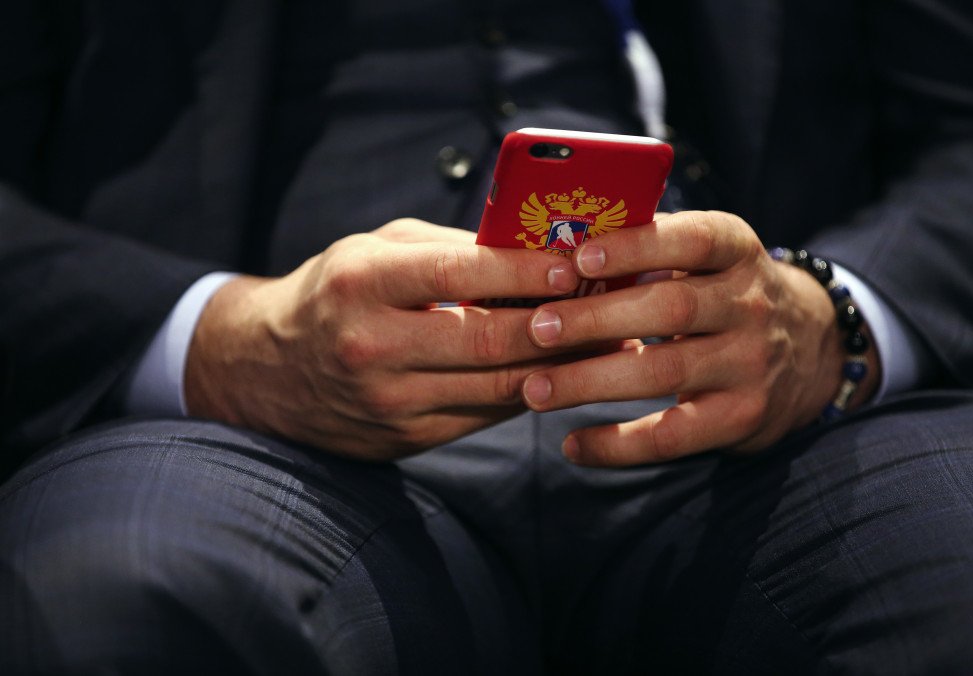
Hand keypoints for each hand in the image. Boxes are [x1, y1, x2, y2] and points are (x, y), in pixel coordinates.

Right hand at [184, 219, 580, 460]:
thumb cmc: (335, 292)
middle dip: (563, 325)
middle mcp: (372, 346)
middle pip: (492, 341)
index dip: (527, 271)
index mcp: (363, 283)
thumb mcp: (377, 250)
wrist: (266, 370)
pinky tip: (560, 372)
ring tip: (607, 342)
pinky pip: (484, 416)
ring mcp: (387, 402)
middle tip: (614, 309)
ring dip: (561, 366)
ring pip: (497, 388)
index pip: (461, 274)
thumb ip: (452, 248)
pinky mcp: (403, 439)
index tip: (577, 265)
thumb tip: (538, 250)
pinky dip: (528, 392)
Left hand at [520, 211, 881, 465]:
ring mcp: (750, 364)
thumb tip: (557, 252)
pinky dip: (617, 445)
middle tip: (536, 329)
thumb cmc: (723, 293)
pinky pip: (673, 436)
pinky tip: (571, 445)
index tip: (580, 257)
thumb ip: (651, 250)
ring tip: (534, 390)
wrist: (809, 352)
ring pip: (663, 373)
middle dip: (596, 319)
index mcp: (737, 250)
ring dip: (590, 382)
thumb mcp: (709, 259)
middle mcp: (751, 304)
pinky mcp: (742, 418)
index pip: (693, 240)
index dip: (637, 247)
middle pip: (670, 309)